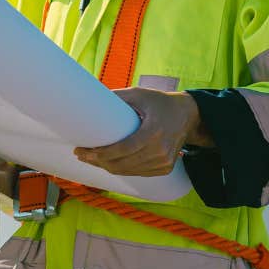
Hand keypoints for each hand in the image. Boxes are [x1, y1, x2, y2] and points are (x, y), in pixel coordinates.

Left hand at [72, 87, 207, 176]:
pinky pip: (138, 173)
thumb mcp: (139, 94)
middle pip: (121, 163)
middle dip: (97, 161)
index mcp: (154, 132)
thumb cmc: (160, 102)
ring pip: (127, 171)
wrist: (187, 115)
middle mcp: (161, 150)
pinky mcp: (165, 168)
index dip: (99, 154)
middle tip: (80, 154)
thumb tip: (89, 99)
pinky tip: (108, 163)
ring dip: (106, 167)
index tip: (81, 150)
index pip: (122, 149)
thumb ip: (116, 97)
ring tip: (90, 158)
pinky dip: (121, 169)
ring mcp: (164, 162)